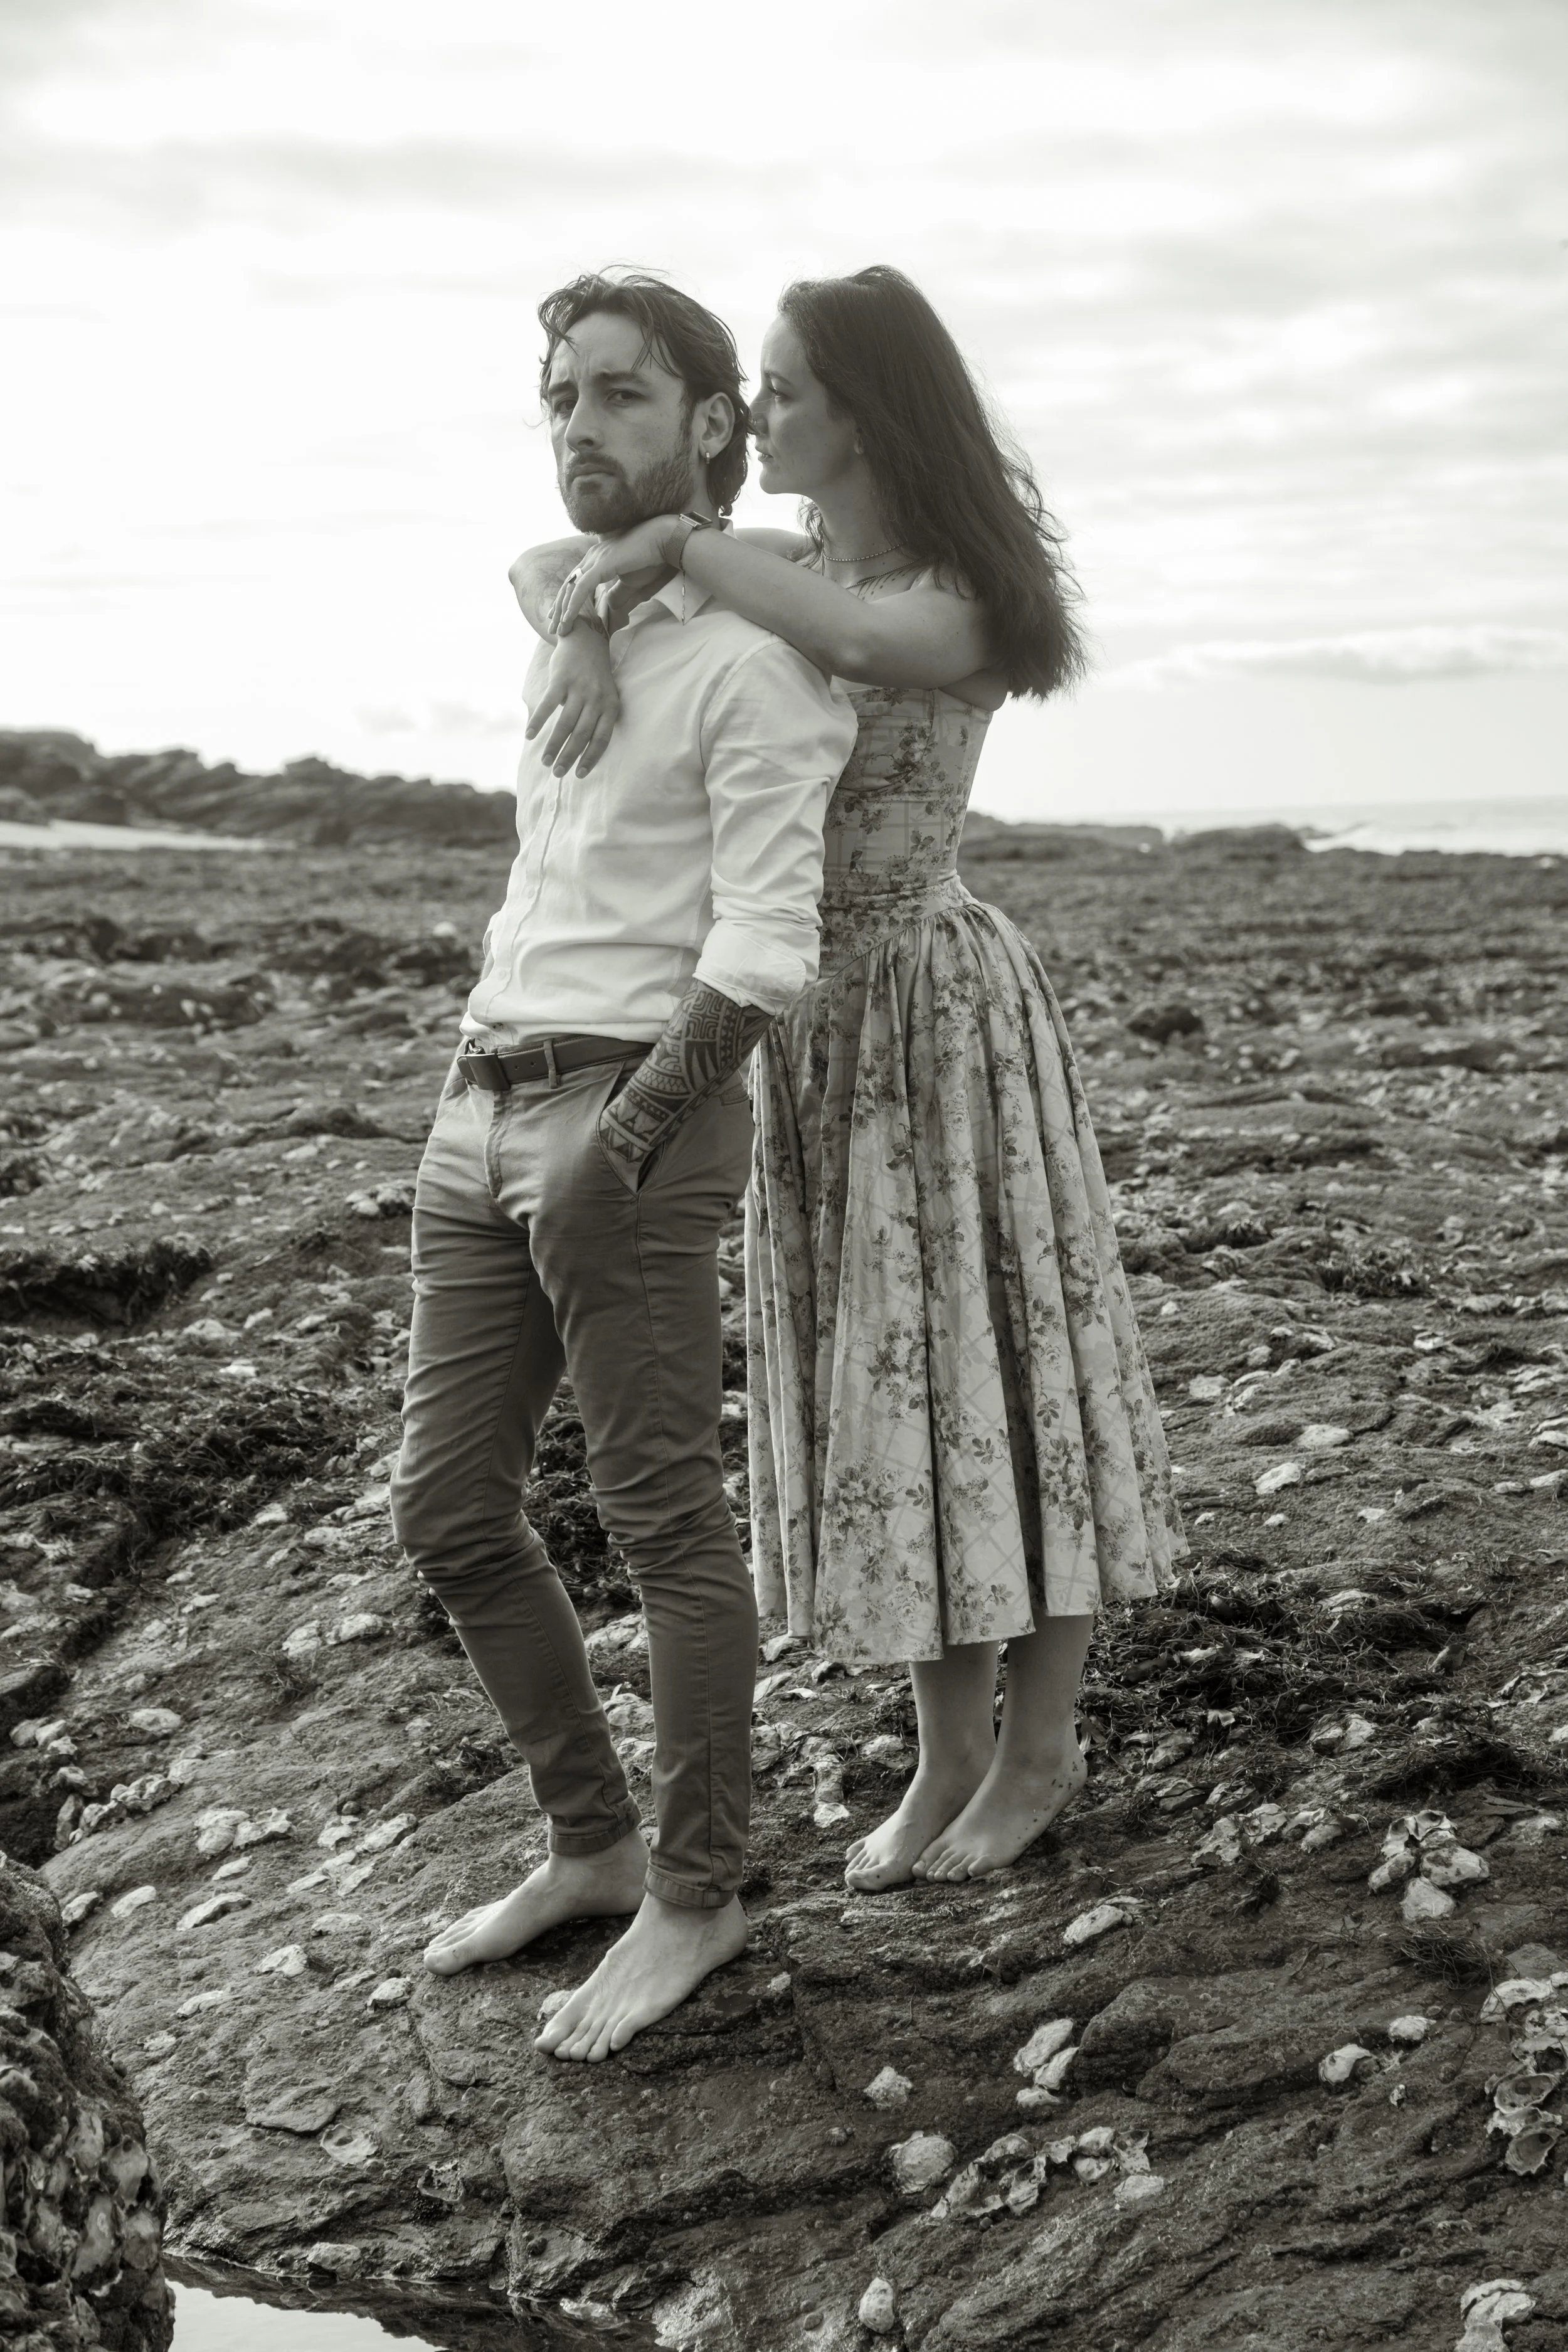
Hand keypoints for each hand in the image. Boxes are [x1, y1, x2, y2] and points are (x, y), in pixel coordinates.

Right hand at [524, 625, 619, 776]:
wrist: (586, 641)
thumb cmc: (594, 677)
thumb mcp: (605, 697)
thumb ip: (596, 720)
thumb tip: (579, 751)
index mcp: (610, 706)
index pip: (602, 739)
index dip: (591, 758)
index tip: (580, 774)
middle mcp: (597, 699)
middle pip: (582, 734)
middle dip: (569, 757)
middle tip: (558, 773)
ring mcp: (579, 688)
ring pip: (565, 724)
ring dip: (553, 745)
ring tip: (545, 762)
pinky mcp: (561, 679)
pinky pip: (548, 705)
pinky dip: (538, 721)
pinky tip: (529, 735)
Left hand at [550, 515, 681, 632]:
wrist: (663, 541)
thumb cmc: (651, 560)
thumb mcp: (631, 583)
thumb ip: (619, 594)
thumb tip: (611, 606)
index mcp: (597, 560)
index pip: (576, 582)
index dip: (566, 600)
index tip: (560, 617)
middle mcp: (591, 558)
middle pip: (568, 586)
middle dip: (559, 608)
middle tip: (553, 628)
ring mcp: (594, 560)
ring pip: (571, 588)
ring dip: (562, 611)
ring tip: (558, 630)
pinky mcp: (601, 565)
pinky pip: (581, 588)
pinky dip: (573, 604)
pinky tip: (568, 619)